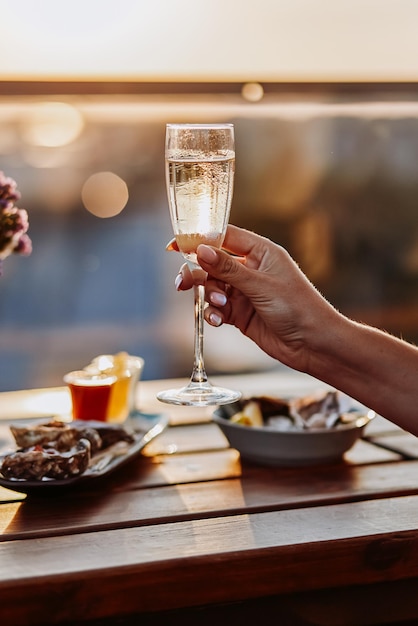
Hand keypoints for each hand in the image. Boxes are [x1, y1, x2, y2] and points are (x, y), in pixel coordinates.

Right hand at [170, 225, 337, 372]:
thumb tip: (200, 250)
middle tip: (182, 284)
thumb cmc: (297, 308)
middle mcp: (251, 270)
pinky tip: (218, 321)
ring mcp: (245, 293)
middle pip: (212, 263)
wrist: (314, 344)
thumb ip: (228, 269)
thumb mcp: (260, 285)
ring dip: (208, 296)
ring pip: (212, 287)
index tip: (175, 244)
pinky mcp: (241, 314)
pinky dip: (213, 313)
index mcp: (261, 252)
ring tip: (217, 305)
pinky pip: (217, 309)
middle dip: (197, 274)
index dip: (199, 239)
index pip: (224, 237)